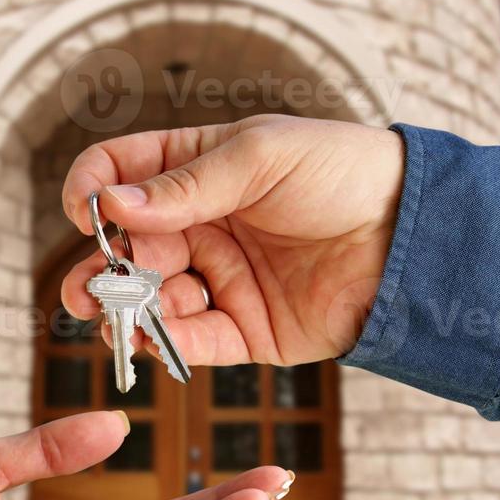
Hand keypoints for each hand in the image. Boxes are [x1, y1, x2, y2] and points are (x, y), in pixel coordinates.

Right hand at [60, 115, 403, 365]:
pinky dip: (168, 343)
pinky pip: (195, 340)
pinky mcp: (247, 329)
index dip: (95, 190)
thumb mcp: (263, 157)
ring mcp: (222, 278)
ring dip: (127, 310)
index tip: (85, 212)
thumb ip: (187, 185)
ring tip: (114, 317)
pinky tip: (153, 339)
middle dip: (100, 268)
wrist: (413, 233)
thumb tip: (113, 205)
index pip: (123, 173)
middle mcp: (202, 224)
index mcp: (200, 168)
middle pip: (129, 247)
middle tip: (87, 289)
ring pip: (153, 299)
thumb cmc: (344, 173)